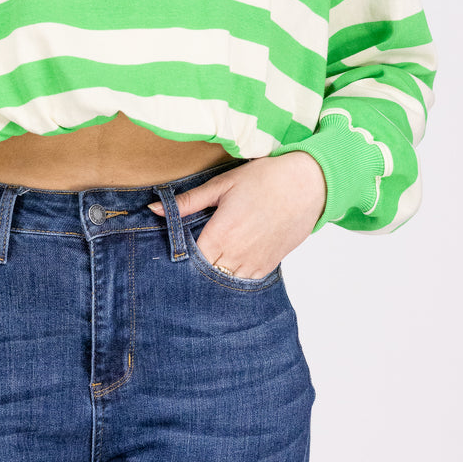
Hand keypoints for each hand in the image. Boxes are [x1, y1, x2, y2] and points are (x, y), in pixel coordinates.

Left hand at [149, 152, 326, 278]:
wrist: (308, 184)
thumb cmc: (265, 179)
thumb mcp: (222, 185)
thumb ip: (187, 202)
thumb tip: (153, 209)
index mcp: (221, 235)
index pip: (187, 262)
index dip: (177, 259)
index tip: (168, 253)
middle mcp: (236, 256)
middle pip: (204, 275)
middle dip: (192, 270)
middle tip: (183, 260)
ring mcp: (254, 264)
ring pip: (223, 282)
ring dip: (213, 273)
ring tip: (206, 260)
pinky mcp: (268, 267)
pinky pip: (243, 281)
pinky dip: (232, 275)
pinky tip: (227, 262)